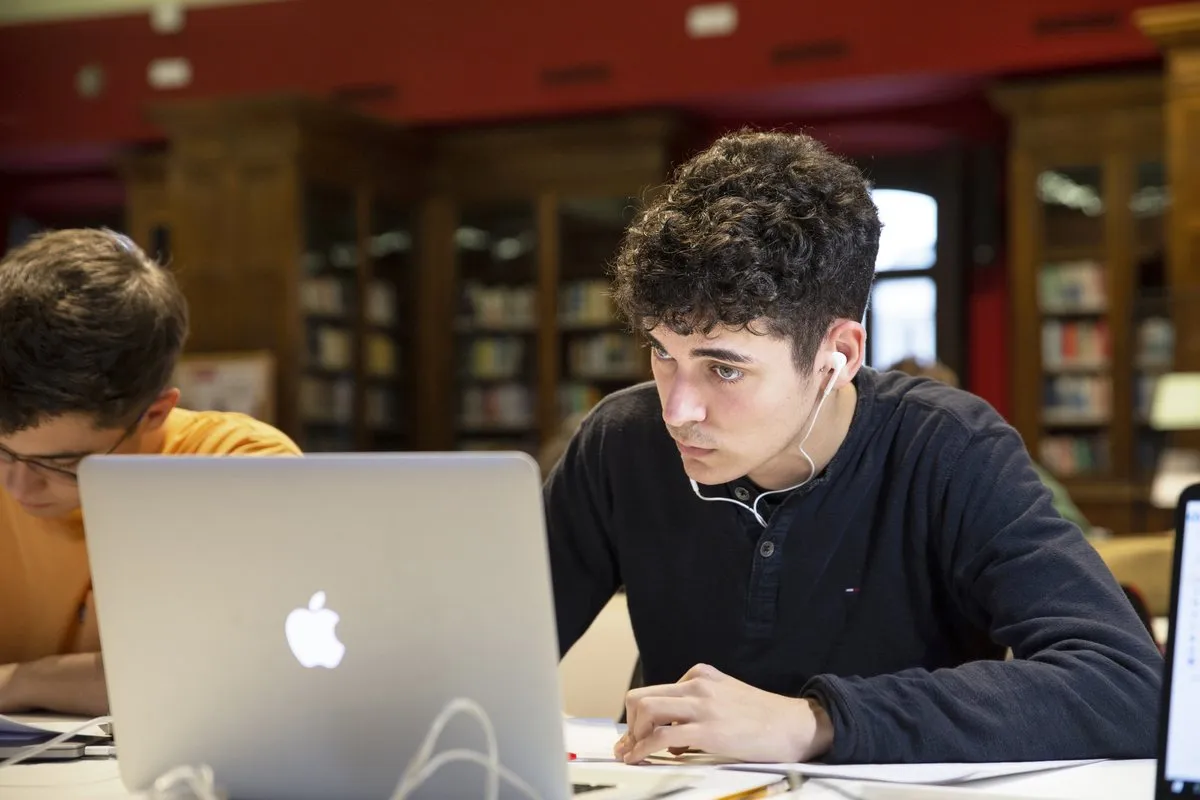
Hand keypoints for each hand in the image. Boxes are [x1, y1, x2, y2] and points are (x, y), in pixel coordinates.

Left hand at [613, 663, 832, 763]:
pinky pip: (661, 737)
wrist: (794, 725)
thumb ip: (699, 707)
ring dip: (633, 735)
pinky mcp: (707, 730)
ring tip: (634, 753)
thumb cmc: (764, 718)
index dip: (641, 716)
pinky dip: (642, 748)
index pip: (656, 691)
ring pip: (646, 710)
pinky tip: (639, 758)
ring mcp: (701, 706)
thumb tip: (672, 736)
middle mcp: (697, 685)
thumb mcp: (727, 697)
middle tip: (628, 745)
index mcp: (701, 675)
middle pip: (642, 696)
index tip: (637, 735)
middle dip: (630, 724)